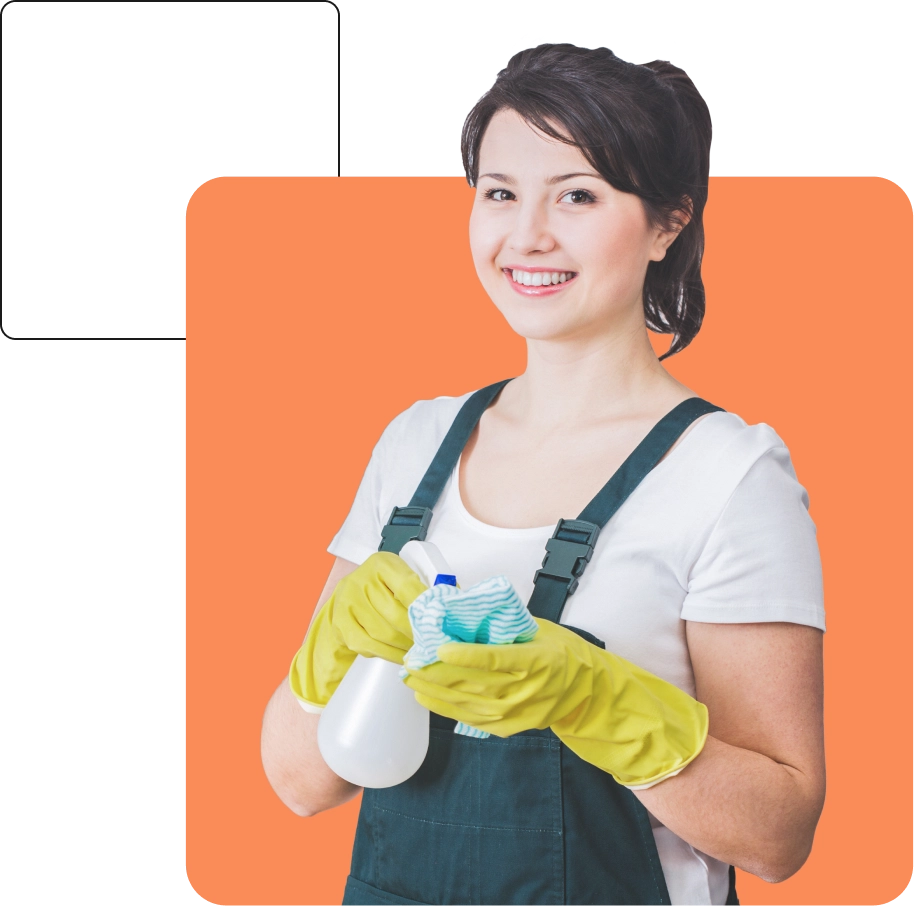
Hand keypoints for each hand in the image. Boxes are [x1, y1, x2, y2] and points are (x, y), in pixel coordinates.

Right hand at [290, 552, 427, 709]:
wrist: (349, 596)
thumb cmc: (384, 587)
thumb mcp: (403, 577)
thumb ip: (425, 588)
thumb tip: (456, 603)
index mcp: (382, 564)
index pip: (407, 587)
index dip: (424, 608)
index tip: (439, 622)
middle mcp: (361, 580)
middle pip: (395, 615)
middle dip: (417, 633)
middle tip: (434, 643)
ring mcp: (348, 603)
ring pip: (383, 633)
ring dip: (405, 647)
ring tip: (421, 651)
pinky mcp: (341, 625)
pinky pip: (369, 646)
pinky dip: (389, 653)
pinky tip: (401, 654)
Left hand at [403, 615, 708, 787]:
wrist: (586, 692)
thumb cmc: (561, 652)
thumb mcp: (538, 629)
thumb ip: (504, 623)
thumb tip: (462, 603)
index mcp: (536, 661)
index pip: (494, 660)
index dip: (464, 655)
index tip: (439, 648)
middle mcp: (524, 691)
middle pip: (472, 683)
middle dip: (436, 673)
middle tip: (409, 659)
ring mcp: (515, 713)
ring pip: (465, 703)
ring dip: (433, 690)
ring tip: (410, 676)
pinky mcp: (507, 727)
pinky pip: (469, 718)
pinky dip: (444, 706)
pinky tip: (425, 695)